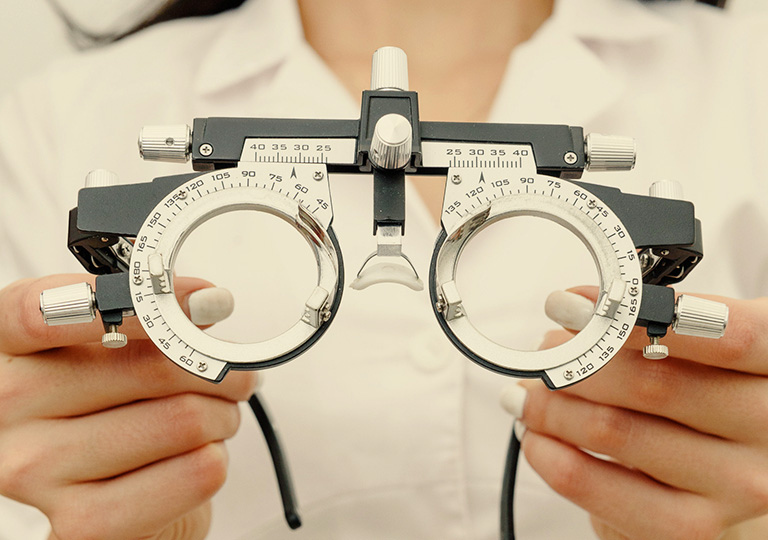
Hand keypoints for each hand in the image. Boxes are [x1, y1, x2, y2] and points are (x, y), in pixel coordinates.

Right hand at [0, 274, 255, 539]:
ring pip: (184, 420)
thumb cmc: (112, 414)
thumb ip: (156, 318)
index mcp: (11, 350)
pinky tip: (197, 458)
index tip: (199, 302)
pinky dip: (217, 460)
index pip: (45, 310)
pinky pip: (195, 473)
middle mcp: (8, 407)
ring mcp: (35, 469)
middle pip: (149, 367)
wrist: (110, 502)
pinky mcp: (82, 525)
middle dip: (214, 369)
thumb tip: (204, 302)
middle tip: (230, 375)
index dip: (135, 301)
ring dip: (222, 416)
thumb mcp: (117, 353)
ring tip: (213, 420)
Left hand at [506, 288, 767, 539]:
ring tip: (526, 393)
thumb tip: (574, 313)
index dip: (635, 314)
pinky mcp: (695, 527)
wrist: (735, 465)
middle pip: (654, 384)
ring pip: (617, 432)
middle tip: (542, 351)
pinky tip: (537, 437)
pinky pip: (601, 489)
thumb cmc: (712, 388)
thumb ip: (656, 321)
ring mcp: (739, 484)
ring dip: (552, 407)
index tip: (569, 305)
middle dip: (578, 361)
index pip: (722, 334)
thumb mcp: (706, 343)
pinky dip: (553, 456)